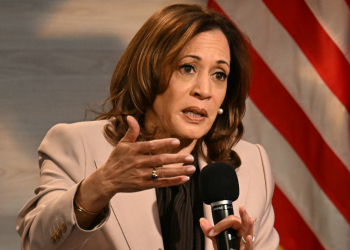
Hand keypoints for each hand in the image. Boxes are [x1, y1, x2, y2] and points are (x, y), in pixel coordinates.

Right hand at [77, 116, 194, 211]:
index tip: (177, 141)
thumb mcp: (122, 144)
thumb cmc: (117, 159)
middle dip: (176, 159)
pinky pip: (161, 183)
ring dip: (178, 171)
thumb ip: (131, 131)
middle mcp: (139, 163)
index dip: (164, 143)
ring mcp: (142, 175)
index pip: (151, 146)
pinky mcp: (144, 185)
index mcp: (134, 150)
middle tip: (190, 158)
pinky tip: (184, 179)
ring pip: (163, 172)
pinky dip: (173, 181)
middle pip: (160, 160)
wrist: (107, 179)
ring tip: (191, 168)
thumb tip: (131, 117)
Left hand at [200, 206, 254, 249]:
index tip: (213, 232)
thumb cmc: (227, 248)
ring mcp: (246, 243)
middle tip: (241, 207)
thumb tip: (202, 220)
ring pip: (249, 233)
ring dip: (250, 226)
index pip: (232, 221)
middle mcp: (243, 234)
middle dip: (244, 215)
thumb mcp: (217, 240)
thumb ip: (210, 231)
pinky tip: (248, 237)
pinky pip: (249, 247)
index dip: (222, 224)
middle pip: (244, 223)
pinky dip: (250, 242)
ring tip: (250, 219)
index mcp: (237, 229)